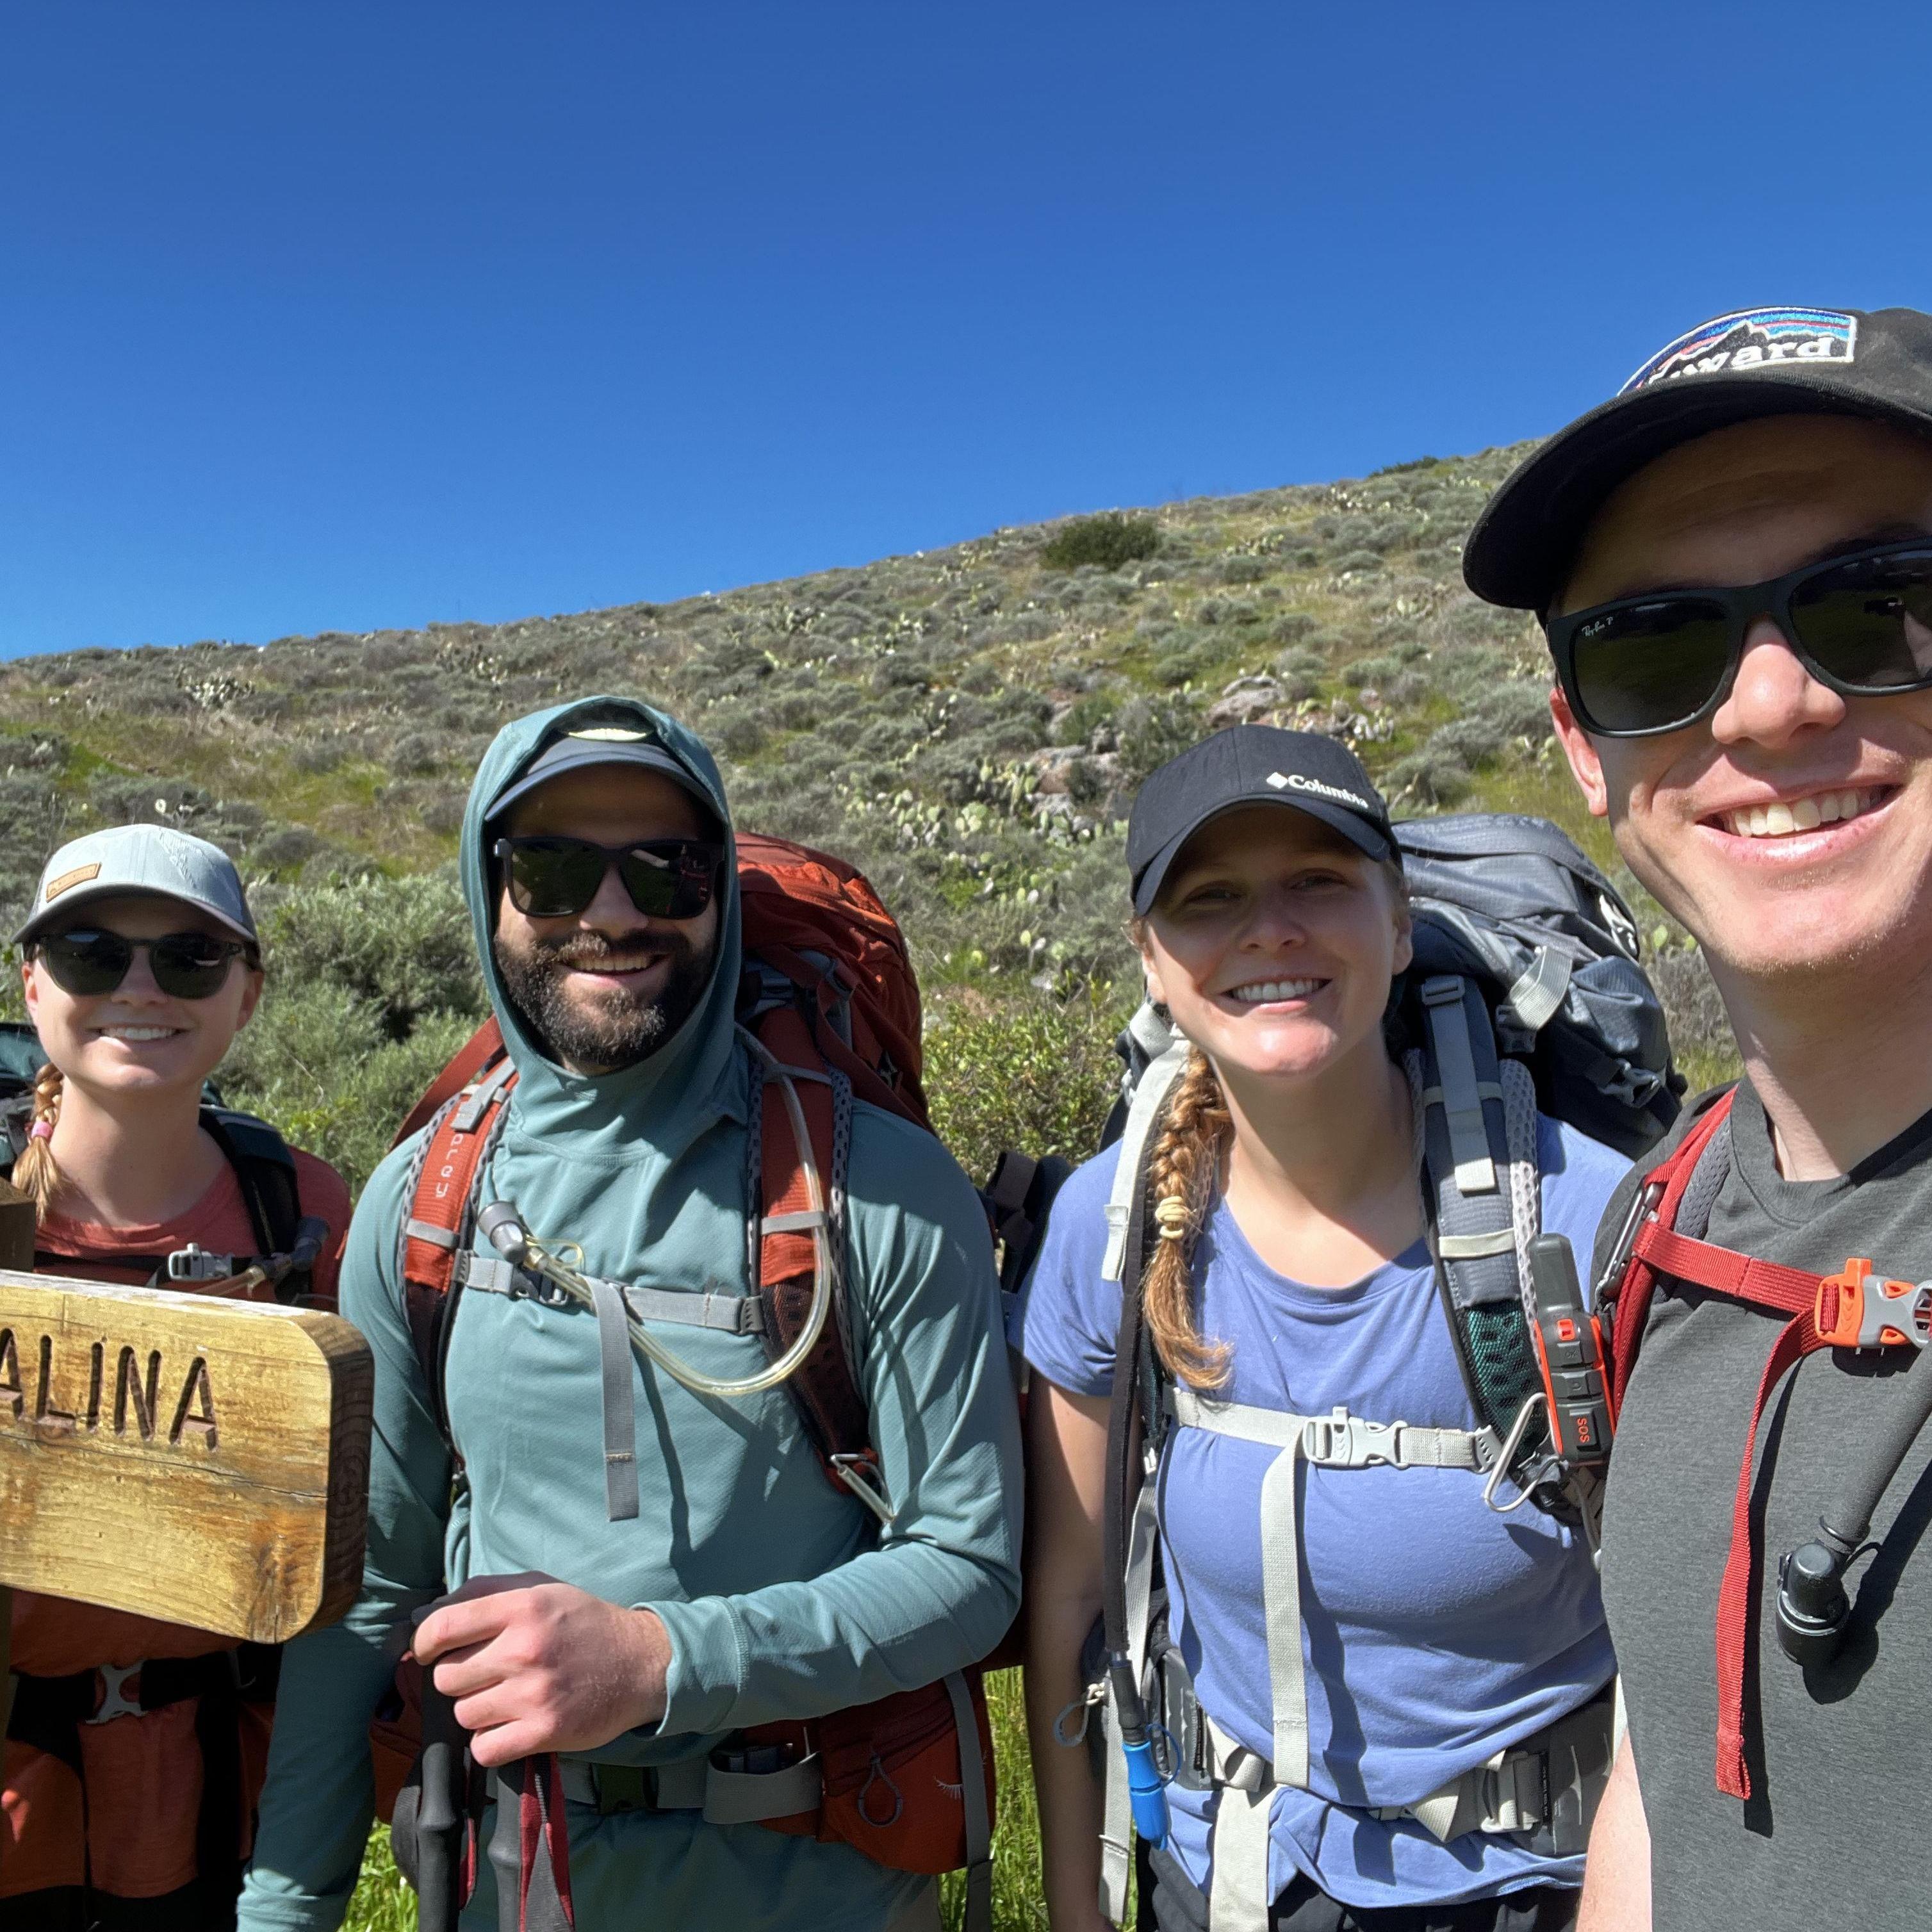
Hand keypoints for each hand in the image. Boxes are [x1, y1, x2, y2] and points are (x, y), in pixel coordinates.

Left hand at [411, 1571, 671, 1767]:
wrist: (639, 1662)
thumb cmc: (581, 1622)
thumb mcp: (539, 1590)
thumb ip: (481, 1593)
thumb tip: (423, 1616)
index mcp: (522, 1606)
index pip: (442, 1627)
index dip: (423, 1642)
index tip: (428, 1650)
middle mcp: (524, 1648)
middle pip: (446, 1676)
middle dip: (458, 1677)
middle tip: (486, 1673)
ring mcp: (534, 1693)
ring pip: (462, 1714)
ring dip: (477, 1709)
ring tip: (505, 1697)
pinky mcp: (544, 1732)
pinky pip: (483, 1749)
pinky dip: (489, 1742)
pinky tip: (509, 1725)